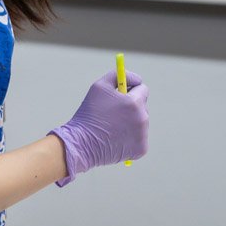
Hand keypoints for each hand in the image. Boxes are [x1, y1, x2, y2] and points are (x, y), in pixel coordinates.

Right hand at [49, 71, 148, 185]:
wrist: (81, 144)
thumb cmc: (89, 114)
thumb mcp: (99, 86)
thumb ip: (119, 76)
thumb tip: (136, 79)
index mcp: (134, 102)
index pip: (143, 89)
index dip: (130, 90)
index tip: (122, 95)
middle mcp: (143, 119)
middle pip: (143, 106)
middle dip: (131, 107)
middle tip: (115, 112)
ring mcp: (143, 135)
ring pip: (141, 122)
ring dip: (131, 122)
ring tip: (112, 127)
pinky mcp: (141, 149)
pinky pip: (140, 138)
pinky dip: (131, 138)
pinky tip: (116, 138)